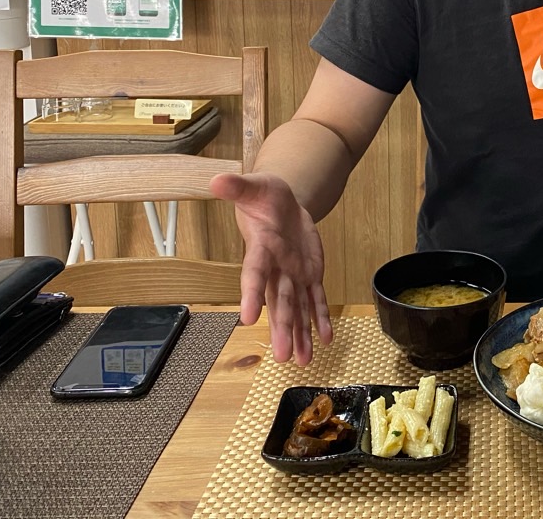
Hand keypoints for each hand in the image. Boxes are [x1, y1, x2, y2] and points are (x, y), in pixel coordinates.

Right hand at [211, 172, 333, 364]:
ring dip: (300, 333)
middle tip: (281, 357)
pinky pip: (316, 299)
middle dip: (281, 328)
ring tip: (303, 361)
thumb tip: (216, 180)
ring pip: (297, 308)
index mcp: (261, 249)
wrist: (282, 203)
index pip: (254, 274)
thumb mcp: (255, 186)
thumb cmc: (264, 195)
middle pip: (278, 302)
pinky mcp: (309, 275)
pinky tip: (325, 339)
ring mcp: (293, 275)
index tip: (248, 319)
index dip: (250, 295)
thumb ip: (238, 187)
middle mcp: (276, 269)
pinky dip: (321, 318)